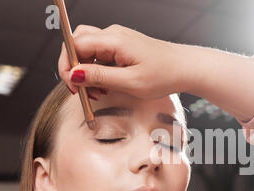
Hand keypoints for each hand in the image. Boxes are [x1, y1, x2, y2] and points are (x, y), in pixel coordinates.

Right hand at [58, 24, 183, 98]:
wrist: (185, 68)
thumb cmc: (165, 74)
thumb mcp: (131, 82)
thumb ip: (100, 77)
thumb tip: (73, 74)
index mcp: (114, 39)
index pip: (74, 45)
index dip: (68, 67)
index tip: (73, 87)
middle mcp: (113, 35)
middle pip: (77, 45)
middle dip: (74, 69)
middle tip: (82, 92)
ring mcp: (118, 39)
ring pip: (88, 51)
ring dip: (86, 73)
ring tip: (98, 93)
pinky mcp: (122, 47)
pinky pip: (100, 56)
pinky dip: (97, 71)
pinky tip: (106, 87)